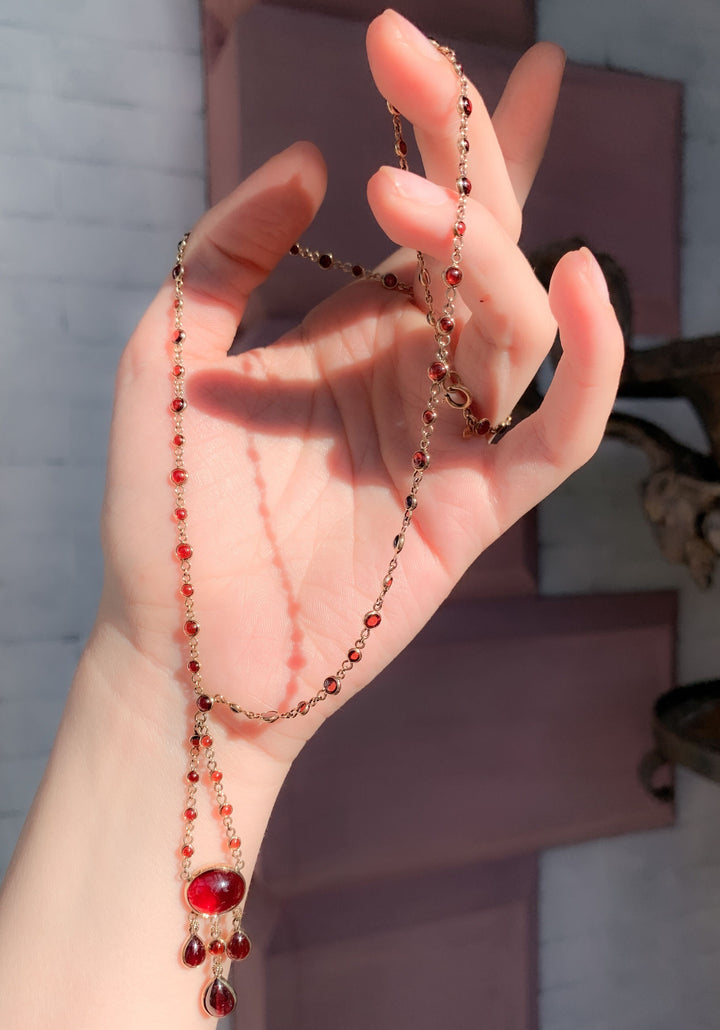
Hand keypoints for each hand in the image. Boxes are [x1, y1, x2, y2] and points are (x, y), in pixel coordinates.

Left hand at [97, 10, 622, 768]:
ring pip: (517, 323)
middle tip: (409, 58)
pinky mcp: (477, 511)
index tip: (407, 41)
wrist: (179, 645)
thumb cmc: (166, 509)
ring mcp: (451, 439)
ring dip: (483, 245)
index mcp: (354, 336)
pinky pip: (560, 433)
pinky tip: (582, 281)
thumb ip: (226, 256)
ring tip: (408, 193)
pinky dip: (588, 363)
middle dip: (458, 148)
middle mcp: (415, 376)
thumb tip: (307, 164)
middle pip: (480, 247)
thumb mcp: (163, 356)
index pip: (426, 222)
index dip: (440, 131)